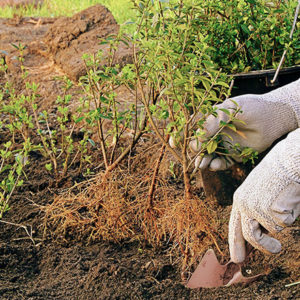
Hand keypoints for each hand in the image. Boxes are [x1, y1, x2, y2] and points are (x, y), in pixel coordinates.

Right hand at [189, 79, 299, 170]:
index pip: (191, 129)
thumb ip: (210, 125)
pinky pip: (222, 163)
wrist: (273, 117)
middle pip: (197, 145)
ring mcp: (223, 145)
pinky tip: (216, 165)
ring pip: (208, 156)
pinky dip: (217, 166)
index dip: (181, 136)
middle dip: (193, 151)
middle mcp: (215, 133)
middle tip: (196, 153)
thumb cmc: (249, 108)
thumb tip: (194, 141)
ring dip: (202, 161)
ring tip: (202, 164)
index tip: (174, 143)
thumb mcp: (227, 111)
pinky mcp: (234, 155)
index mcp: (210, 120)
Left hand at [228, 129, 299, 262]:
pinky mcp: (271, 211)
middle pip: (249, 236)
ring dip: (281, 224)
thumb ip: (255, 211)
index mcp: (239, 199)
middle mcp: (244, 205)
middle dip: (262, 247)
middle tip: (275, 250)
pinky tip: (288, 198)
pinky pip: (284, 222)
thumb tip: (261, 234)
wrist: (287, 161)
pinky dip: (290, 214)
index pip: (234, 226)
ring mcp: (256, 209)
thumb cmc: (276, 175)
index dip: (235, 243)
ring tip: (286, 207)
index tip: (236, 258)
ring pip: (271, 230)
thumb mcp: (259, 192)